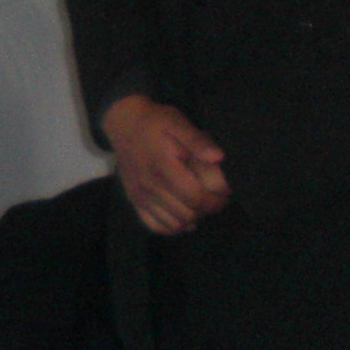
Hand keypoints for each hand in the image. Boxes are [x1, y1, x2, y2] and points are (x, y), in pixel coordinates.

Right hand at [104, 94, 230, 234]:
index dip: (217, 199)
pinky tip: (183, 217)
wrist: (122, 122)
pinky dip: (172, 227)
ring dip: (193, 218)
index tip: (227, 191)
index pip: (196, 197)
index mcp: (163, 168)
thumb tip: (219, 157)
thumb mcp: (178, 122)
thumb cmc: (155, 122)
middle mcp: (150, 186)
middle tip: (219, 197)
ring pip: (174, 223)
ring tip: (202, 203)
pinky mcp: (134, 200)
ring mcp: (140, 196)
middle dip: (209, 208)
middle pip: (187, 213)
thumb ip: (197, 140)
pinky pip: (155, 225)